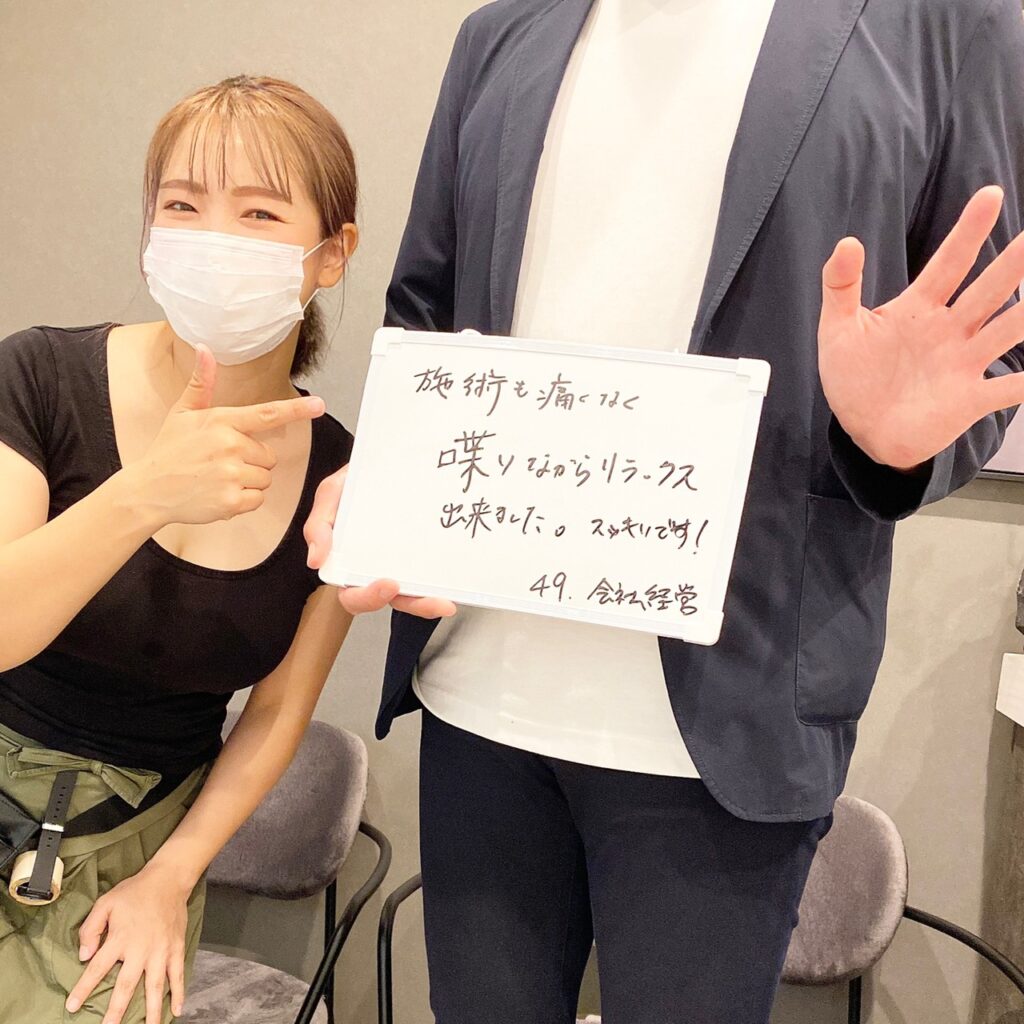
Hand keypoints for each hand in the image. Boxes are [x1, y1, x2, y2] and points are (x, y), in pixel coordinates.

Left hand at [65, 861, 193, 1023]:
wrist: (169, 879)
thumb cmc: (135, 891)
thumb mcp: (105, 903)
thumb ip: (91, 929)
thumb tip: (84, 956)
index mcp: (120, 938)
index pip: (97, 968)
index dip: (83, 989)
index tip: (72, 1006)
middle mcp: (141, 949)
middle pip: (126, 986)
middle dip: (116, 1011)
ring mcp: (161, 951)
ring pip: (154, 987)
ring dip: (150, 1011)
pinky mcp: (176, 948)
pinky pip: (178, 975)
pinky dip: (178, 993)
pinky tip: (176, 1010)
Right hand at [129, 345, 325, 526]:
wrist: (147, 490)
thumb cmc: (168, 451)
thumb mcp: (182, 413)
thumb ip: (201, 383)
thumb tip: (204, 349)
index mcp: (222, 421)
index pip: (267, 414)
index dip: (296, 410)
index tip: (319, 404)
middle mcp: (229, 445)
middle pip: (269, 456)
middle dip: (252, 461)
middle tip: (221, 463)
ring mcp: (230, 473)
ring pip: (265, 478)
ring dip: (248, 482)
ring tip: (218, 479)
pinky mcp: (231, 500)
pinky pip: (257, 500)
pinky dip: (243, 501)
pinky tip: (219, 495)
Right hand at [304, 466, 455, 618]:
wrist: (384, 461)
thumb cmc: (354, 481)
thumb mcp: (331, 494)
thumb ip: (318, 524)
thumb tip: (316, 561)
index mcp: (348, 563)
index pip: (353, 595)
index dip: (369, 597)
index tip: (390, 584)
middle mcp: (375, 569)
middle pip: (391, 600)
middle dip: (413, 604)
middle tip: (435, 601)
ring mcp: (401, 562)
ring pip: (414, 594)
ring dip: (431, 601)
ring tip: (448, 602)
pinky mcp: (422, 552)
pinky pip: (431, 573)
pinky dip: (442, 581)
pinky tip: (457, 582)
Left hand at [818, 185, 1023, 469]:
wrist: (861, 430)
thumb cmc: (852, 376)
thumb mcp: (838, 329)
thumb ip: (840, 286)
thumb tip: (847, 242)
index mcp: (919, 308)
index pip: (949, 262)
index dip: (969, 230)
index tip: (991, 194)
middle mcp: (950, 330)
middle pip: (989, 289)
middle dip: (1014, 261)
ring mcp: (963, 363)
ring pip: (1007, 330)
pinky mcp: (968, 399)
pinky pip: (1009, 389)